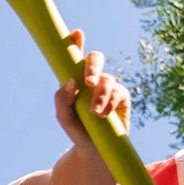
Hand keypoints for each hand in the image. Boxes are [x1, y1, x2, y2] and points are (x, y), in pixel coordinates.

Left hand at [54, 30, 129, 147]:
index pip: (74, 55)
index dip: (75, 42)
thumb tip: (70, 82)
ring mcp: (109, 86)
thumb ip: (61, 100)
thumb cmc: (77, 129)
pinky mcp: (122, 97)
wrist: (94, 149)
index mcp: (75, 78)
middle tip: (89, 82)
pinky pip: (118, 93)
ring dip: (100, 95)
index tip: (76, 35)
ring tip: (94, 112)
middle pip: (95, 59)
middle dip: (93, 66)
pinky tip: (103, 115)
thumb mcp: (64, 117)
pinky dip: (109, 103)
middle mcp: (93, 78)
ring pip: (107, 79)